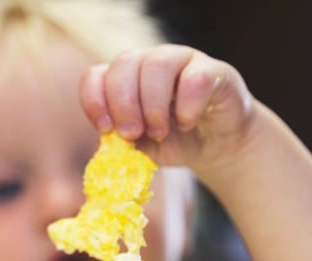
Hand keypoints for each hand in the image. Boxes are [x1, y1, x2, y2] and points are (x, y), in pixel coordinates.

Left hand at [80, 45, 256, 175]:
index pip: (96, 74)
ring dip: (152, 104)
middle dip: (123, 103)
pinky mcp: (214, 71)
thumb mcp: (140, 148)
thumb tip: (105, 144)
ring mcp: (183, 61)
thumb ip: (121, 143)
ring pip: (158, 64)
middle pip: (125, 62)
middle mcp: (150, 62)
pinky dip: (187, 106)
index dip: (95, 100)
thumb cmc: (172, 141)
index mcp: (125, 78)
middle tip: (131, 134)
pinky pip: (196, 77)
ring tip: (158, 132)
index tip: (105, 130)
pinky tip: (186, 123)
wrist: (216, 146)